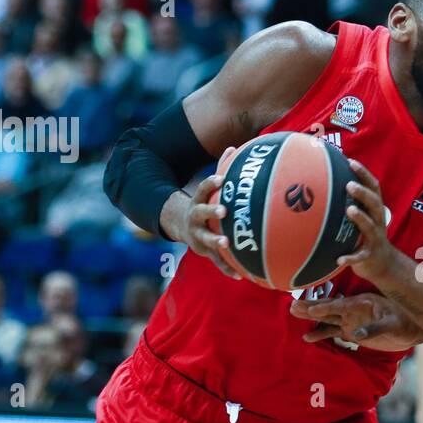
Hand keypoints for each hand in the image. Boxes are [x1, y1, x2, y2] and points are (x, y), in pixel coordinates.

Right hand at [161, 153, 240, 279]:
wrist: (182, 227)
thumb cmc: (205, 204)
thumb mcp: (209, 189)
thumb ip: (222, 169)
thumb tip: (235, 146)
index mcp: (199, 201)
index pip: (204, 189)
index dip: (212, 184)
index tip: (222, 179)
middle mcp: (196, 218)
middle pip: (201, 213)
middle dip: (211, 212)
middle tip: (223, 211)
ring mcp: (198, 236)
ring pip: (206, 240)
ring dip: (216, 242)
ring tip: (226, 244)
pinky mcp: (205, 252)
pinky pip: (217, 262)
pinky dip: (227, 269)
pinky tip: (240, 276)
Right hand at [289, 292, 422, 350]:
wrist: (412, 329)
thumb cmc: (405, 323)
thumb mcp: (393, 325)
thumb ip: (375, 329)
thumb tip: (357, 335)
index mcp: (363, 304)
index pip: (340, 305)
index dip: (325, 306)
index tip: (310, 308)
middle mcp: (354, 311)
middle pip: (329, 308)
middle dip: (310, 307)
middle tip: (292, 305)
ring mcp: (352, 321)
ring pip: (327, 319)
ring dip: (311, 318)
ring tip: (293, 313)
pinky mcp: (352, 332)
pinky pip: (333, 333)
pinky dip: (321, 334)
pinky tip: (308, 337)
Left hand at [338, 159, 403, 286]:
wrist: (382, 264)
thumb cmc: (365, 236)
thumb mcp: (362, 217)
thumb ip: (348, 203)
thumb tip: (322, 186)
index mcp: (374, 210)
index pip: (373, 188)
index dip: (364, 174)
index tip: (350, 162)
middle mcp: (377, 221)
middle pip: (374, 203)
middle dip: (363, 193)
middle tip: (349, 185)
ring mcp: (374, 238)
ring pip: (370, 226)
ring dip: (361, 218)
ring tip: (350, 210)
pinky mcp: (369, 255)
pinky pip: (360, 256)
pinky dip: (351, 258)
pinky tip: (339, 259)